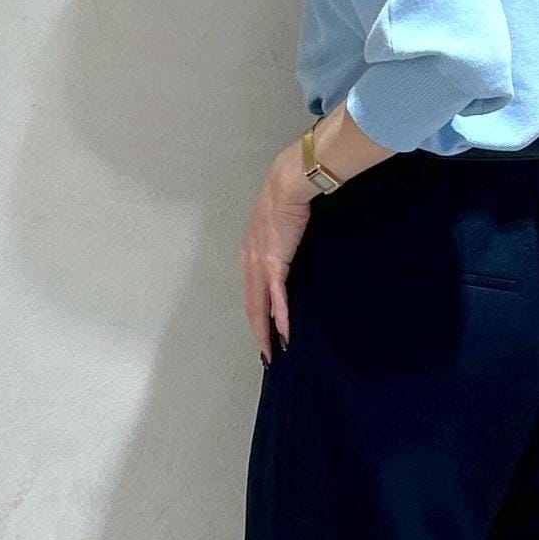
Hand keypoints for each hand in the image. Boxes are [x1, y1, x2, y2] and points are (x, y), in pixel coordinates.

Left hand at [241, 141, 315, 363]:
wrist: (288, 185)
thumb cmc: (287, 200)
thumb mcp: (279, 228)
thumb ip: (280, 245)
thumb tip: (287, 255)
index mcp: (250, 254)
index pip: (250, 292)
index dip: (255, 315)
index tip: (262, 332)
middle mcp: (250, 261)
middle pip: (251, 305)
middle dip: (257, 331)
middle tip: (266, 353)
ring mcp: (260, 264)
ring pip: (259, 306)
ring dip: (265, 331)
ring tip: (272, 351)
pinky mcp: (275, 263)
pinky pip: (277, 296)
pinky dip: (280, 316)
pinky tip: (284, 332)